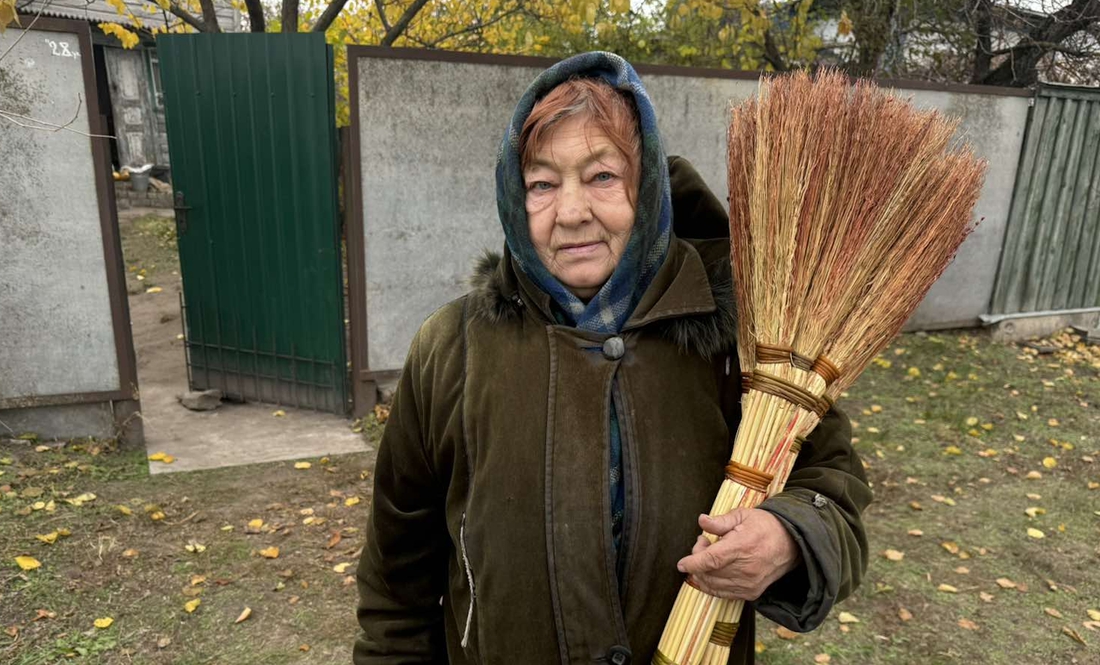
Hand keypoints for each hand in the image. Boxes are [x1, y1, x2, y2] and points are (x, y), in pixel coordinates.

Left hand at [676, 508, 800, 600]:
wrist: (791, 543)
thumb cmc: (765, 526)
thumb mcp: (743, 515)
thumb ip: (720, 521)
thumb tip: (701, 520)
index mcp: (742, 547)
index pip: (711, 560)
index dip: (693, 563)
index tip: (681, 564)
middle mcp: (746, 569)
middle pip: (709, 573)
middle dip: (697, 560)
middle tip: (703, 543)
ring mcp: (749, 583)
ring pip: (714, 585)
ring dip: (704, 573)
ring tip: (710, 554)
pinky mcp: (752, 593)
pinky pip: (724, 594)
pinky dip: (713, 584)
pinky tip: (715, 569)